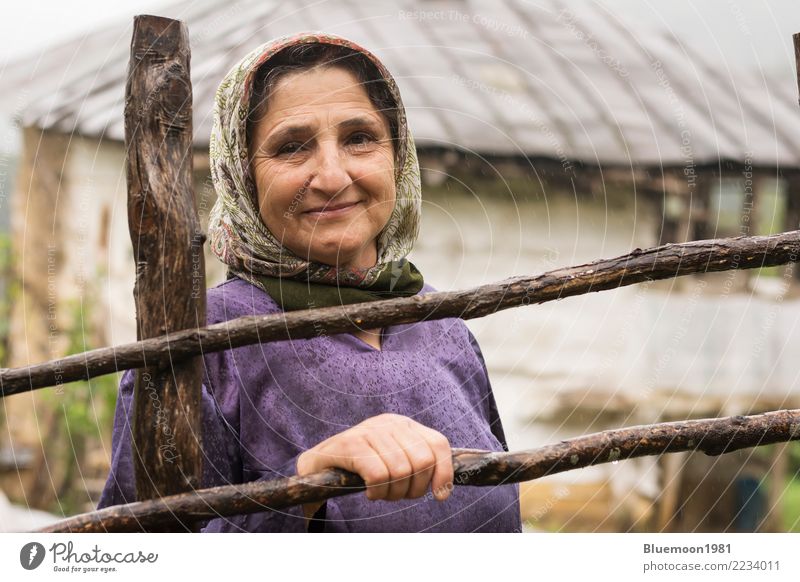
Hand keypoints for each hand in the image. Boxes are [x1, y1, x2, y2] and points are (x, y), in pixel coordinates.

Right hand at [296, 413, 453, 509]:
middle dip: (413, 488)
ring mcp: (369, 430)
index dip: (444, 472)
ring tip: (380, 493)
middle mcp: (389, 422)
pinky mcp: (350, 443)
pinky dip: (377, 491)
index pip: (438, 444)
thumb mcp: (394, 462)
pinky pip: (378, 475)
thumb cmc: (361, 468)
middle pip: (422, 461)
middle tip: (396, 495)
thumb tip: (444, 492)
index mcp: (404, 425)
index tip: (439, 496)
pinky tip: (368, 492)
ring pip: (401, 471)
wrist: (317, 466)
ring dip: (392, 493)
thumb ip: (418, 468)